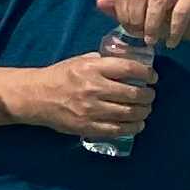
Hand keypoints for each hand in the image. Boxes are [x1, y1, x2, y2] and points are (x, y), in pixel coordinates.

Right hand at [22, 46, 156, 143]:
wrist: (36, 96)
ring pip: (129, 113)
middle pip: (133, 93)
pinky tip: (137, 124)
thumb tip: (129, 63)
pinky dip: (132, 128)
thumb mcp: (81, 60)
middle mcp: (93, 88)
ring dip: (144, 112)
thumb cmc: (61, 76)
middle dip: (148, 96)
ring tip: (145, 110)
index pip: (130, 68)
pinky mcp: (87, 126)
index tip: (153, 77)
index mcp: (93, 67)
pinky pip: (117, 129)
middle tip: (150, 95)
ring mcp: (90, 109)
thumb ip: (104, 61)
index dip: (147, 73)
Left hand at [97, 0, 189, 50]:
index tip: (131, 32)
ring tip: (152, 42)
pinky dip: (173, 31)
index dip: (123, 17)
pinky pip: (180, 12)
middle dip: (136, 20)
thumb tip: (100, 2)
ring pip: (158, 1)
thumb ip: (120, 10)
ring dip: (152, 25)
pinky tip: (171, 43)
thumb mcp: (141, 17)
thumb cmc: (167, 18)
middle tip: (142, 37)